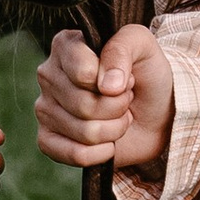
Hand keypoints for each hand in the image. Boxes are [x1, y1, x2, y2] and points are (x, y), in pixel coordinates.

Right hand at [36, 22, 175, 174]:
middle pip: (84, 105)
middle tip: (126, 101)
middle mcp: (49, 75)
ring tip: (119, 118)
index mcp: (66, 45)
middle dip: (118, 108)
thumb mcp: (143, 46)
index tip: (126, 78)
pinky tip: (108, 142)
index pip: (84, 73)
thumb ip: (123, 48)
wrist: (155, 111)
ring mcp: (44, 109)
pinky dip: (102, 153)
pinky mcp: (47, 140)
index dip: (115, 81)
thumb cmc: (145, 74)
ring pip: (84, 131)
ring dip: (114, 129)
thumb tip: (106, 86)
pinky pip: (74, 154)